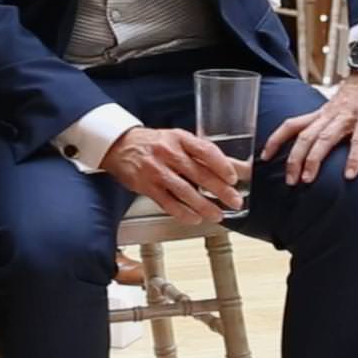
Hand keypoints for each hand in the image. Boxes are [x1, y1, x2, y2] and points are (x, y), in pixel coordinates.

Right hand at [101, 127, 242, 225]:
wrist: (120, 146)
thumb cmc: (154, 143)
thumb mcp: (178, 140)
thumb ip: (204, 154)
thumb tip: (237, 168)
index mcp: (180, 138)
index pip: (205, 150)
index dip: (222, 165)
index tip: (233, 178)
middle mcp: (169, 153)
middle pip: (199, 173)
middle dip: (220, 190)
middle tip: (235, 201)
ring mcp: (156, 170)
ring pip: (185, 191)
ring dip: (204, 206)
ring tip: (217, 214)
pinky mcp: (146, 187)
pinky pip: (168, 203)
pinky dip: (183, 213)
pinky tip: (195, 218)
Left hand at [263, 63, 357, 184]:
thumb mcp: (339, 108)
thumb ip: (332, 126)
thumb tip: (323, 149)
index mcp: (322, 113)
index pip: (291, 125)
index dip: (275, 140)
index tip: (264, 157)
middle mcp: (330, 113)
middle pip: (305, 136)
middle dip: (294, 159)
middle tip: (289, 181)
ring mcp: (347, 115)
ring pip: (324, 138)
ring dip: (314, 159)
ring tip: (307, 180)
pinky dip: (354, 158)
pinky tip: (350, 174)